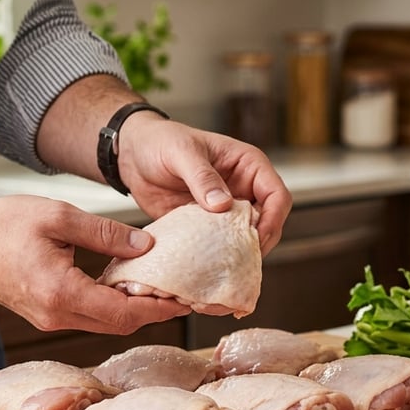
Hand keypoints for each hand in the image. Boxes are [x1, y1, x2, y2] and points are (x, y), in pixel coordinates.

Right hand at [0, 194, 189, 333]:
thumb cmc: (2, 223)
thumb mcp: (61, 217)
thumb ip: (106, 233)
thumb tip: (146, 245)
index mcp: (62, 293)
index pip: (123, 312)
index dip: (157, 307)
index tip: (182, 297)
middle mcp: (56, 315)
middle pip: (118, 325)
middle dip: (151, 312)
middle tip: (179, 294)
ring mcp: (49, 318)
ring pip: (104, 324)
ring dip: (132, 310)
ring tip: (158, 288)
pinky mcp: (45, 313)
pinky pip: (87, 317)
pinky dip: (111, 306)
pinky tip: (124, 285)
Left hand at [116, 115, 292, 254]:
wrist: (133, 155)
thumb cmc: (160, 141)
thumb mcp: (182, 153)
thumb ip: (203, 176)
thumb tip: (224, 205)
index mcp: (248, 166)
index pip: (277, 195)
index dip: (273, 218)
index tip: (256, 237)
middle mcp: (243, 189)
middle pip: (268, 222)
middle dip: (260, 242)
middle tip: (241, 259)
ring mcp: (227, 210)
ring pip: (248, 237)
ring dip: (241, 252)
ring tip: (226, 267)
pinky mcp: (208, 226)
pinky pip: (222, 246)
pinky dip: (220, 257)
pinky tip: (209, 267)